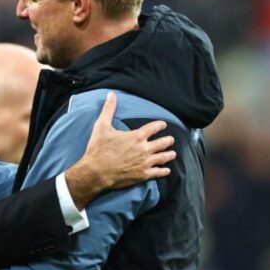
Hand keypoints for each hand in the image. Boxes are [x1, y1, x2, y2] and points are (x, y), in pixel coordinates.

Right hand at [66, 92, 175, 208]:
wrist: (96, 172)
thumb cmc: (99, 149)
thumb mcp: (102, 126)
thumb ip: (108, 109)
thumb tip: (111, 94)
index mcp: (136, 136)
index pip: (154, 127)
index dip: (160, 125)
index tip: (163, 124)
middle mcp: (144, 149)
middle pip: (162, 143)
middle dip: (168, 140)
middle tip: (171, 139)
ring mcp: (145, 163)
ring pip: (163, 157)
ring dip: (169, 155)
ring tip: (173, 153)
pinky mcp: (143, 175)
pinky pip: (158, 172)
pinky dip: (164, 171)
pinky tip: (167, 170)